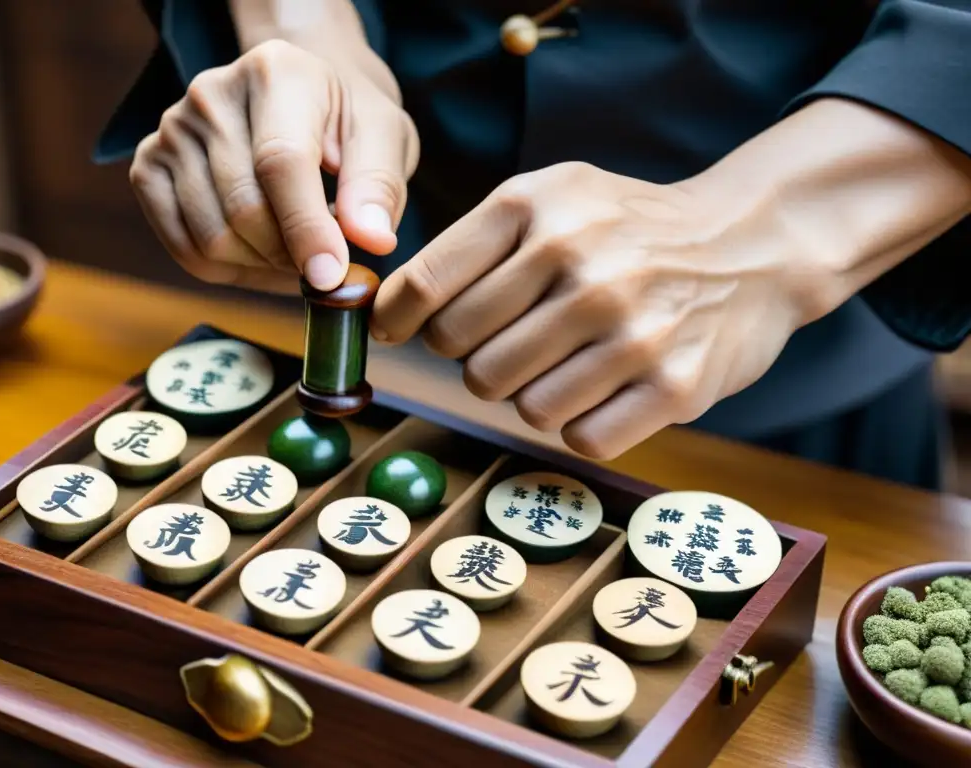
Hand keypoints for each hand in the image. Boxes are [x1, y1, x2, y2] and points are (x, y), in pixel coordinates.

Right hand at [129, 38, 418, 291]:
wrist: (305, 101)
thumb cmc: (348, 124)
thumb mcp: (385, 140)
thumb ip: (379, 186)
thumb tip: (371, 239)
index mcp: (276, 72)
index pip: (281, 161)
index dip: (306, 227)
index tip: (331, 275)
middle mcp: (210, 94)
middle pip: (244, 208)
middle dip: (292, 254)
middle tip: (325, 261)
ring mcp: (171, 130)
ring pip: (213, 238)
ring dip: (264, 266)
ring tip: (298, 252)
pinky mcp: (148, 167)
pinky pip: (186, 250)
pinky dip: (231, 271)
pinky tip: (264, 257)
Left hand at [371, 161, 826, 459]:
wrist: (750, 244)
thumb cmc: (628, 229)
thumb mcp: (552, 199)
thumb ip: (472, 246)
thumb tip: (388, 315)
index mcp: (536, 208)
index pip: (427, 288)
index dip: (397, 320)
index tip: (394, 334)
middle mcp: (581, 264)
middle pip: (466, 358)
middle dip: (476, 358)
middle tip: (516, 340)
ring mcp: (630, 328)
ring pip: (519, 405)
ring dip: (531, 393)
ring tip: (567, 361)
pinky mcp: (673, 386)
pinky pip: (578, 437)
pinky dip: (580, 423)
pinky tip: (603, 388)